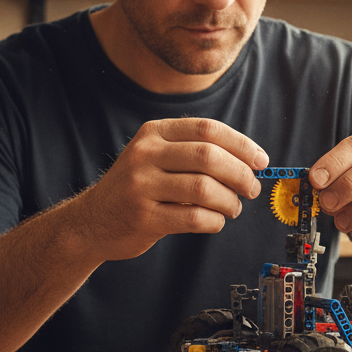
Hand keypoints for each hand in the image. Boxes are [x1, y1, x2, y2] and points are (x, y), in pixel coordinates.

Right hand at [75, 118, 268, 261]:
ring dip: (229, 201)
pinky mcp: (143, 217)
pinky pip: (193, 217)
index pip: (207, 129)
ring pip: (204, 188)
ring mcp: (141, 185)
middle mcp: (145, 154)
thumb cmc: (136, 189)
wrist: (91, 221)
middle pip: (208, 156)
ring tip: (233, 208)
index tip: (260, 160)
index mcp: (153, 133)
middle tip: (251, 188)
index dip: (241, 144)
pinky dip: (214, 221)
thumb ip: (193, 152)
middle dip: (240, 174)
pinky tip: (215, 221)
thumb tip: (249, 161)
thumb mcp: (156, 157)